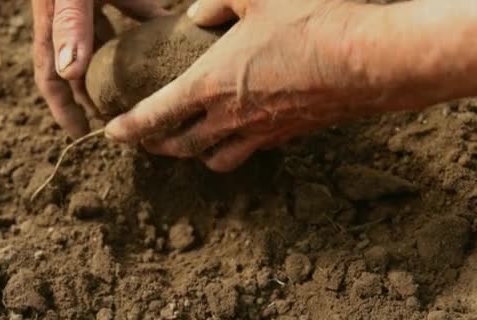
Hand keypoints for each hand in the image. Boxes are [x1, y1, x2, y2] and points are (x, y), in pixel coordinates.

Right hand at [32, 0, 166, 137]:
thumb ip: (71, 25)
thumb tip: (70, 72)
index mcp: (52, 25)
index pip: (50, 77)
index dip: (62, 110)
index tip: (81, 135)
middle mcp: (69, 18)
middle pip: (80, 67)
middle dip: (95, 94)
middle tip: (119, 118)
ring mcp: (90, 1)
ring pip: (106, 43)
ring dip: (120, 66)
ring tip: (140, 89)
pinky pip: (133, 9)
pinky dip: (147, 23)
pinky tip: (165, 35)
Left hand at [105, 0, 382, 170]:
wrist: (372, 59)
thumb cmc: (311, 22)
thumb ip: (216, 1)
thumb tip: (196, 14)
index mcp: (211, 84)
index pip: (156, 115)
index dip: (129, 127)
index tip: (112, 133)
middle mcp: (231, 117)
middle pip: (181, 147)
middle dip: (156, 146)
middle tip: (145, 140)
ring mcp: (262, 132)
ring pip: (216, 160)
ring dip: (195, 155)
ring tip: (189, 143)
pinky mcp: (291, 135)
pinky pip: (252, 151)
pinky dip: (234, 147)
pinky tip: (238, 131)